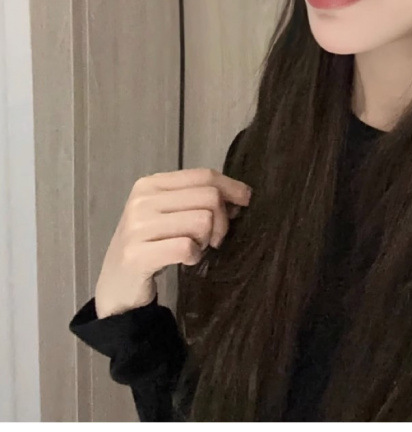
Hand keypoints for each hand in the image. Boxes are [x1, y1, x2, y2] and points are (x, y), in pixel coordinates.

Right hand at [93, 168, 251, 318]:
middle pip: (209, 197)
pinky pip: (187, 247)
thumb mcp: (171, 214)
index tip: (245, 201)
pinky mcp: (137, 255)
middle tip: (212, 239)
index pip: (204, 176)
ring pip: (202, 221)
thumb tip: (241, 195)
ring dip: (207, 240)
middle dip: (221, 221)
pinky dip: (194, 256)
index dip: (231, 187)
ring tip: (194, 248)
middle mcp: (141, 200)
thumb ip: (199, 199)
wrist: (116, 287)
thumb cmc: (150, 245)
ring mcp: (136, 227)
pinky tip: (185, 260)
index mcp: (150, 184)